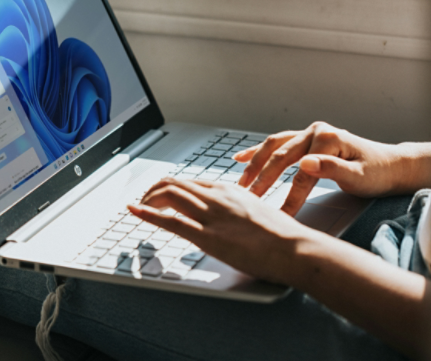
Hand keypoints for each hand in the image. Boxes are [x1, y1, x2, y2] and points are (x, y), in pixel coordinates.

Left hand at [129, 178, 312, 284]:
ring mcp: (211, 215)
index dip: (171, 187)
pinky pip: (170, 220)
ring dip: (148, 200)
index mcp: (230, 190)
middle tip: (144, 201)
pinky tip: (136, 212)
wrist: (295, 247)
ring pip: (169, 195)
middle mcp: (217, 197)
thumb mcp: (259, 212)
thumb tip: (234, 219)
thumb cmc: (284, 236)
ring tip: (139, 207)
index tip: (161, 195)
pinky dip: (147, 214)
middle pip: (175, 184)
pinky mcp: (208, 236)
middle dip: (153, 191)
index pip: (191, 182)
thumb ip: (241, 211)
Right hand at [234, 122, 430, 215]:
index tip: (278, 215)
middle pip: (281, 157)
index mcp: (328, 138)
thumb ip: (331, 169)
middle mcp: (315, 131)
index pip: (301, 172)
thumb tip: (305, 163)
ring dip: (255, 164)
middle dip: (263, 179)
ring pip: (274, 148)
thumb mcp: (359, 176)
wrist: (391, 165)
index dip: (289, 196)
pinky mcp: (307, 140)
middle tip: (248, 199)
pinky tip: (240, 158)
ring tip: (241, 183)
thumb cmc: (378, 173)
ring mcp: (309, 133)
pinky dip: (258, 151)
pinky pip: (277, 144)